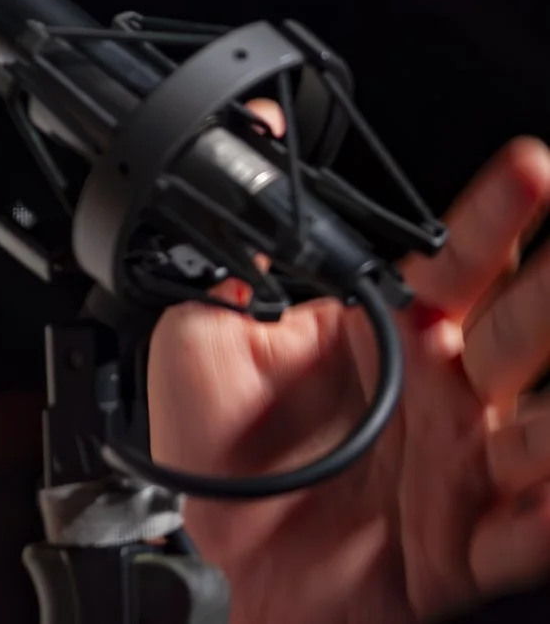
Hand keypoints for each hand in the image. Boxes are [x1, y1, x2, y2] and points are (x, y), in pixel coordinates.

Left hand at [151, 136, 549, 621]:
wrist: (222, 556)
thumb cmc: (222, 452)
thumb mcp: (203, 335)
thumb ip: (233, 258)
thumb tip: (245, 162)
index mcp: (393, 333)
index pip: (457, 258)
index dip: (496, 212)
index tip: (529, 165)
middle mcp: (448, 393)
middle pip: (521, 330)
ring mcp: (467, 467)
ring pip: (542, 431)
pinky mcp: (469, 543)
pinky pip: (526, 534)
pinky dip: (548, 516)